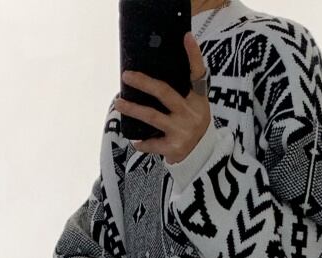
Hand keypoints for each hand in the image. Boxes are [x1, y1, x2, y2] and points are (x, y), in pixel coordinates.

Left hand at [116, 34, 210, 163]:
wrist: (203, 156)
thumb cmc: (193, 125)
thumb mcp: (194, 107)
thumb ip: (181, 93)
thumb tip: (152, 78)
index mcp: (198, 99)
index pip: (197, 73)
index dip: (193, 55)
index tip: (186, 37)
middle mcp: (191, 113)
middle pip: (164, 92)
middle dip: (143, 83)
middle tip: (126, 76)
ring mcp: (182, 130)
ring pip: (152, 116)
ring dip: (132, 109)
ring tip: (118, 103)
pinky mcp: (174, 147)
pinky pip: (152, 143)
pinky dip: (142, 143)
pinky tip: (135, 141)